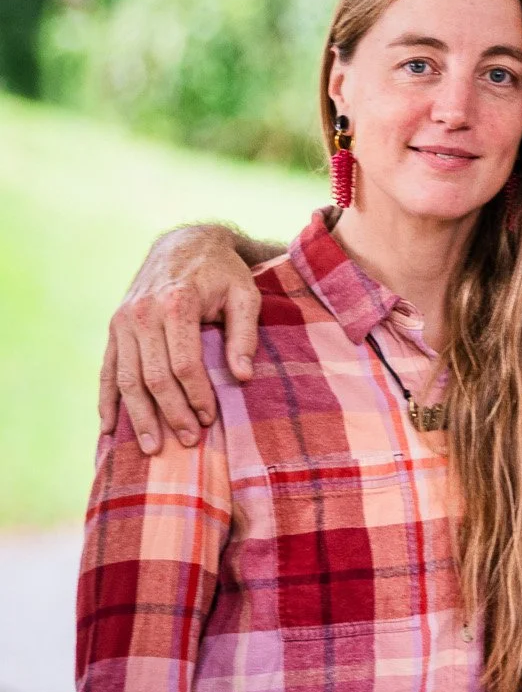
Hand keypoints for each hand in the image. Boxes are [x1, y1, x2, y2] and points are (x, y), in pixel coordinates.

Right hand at [99, 227, 261, 454]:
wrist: (185, 243)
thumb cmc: (222, 272)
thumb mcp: (245, 294)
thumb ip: (244, 335)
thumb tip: (242, 377)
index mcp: (176, 303)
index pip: (183, 363)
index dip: (197, 395)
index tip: (211, 419)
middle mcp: (141, 313)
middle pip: (152, 376)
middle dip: (170, 413)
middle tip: (188, 441)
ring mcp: (122, 321)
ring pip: (125, 379)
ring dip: (138, 416)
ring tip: (152, 447)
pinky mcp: (114, 328)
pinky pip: (107, 369)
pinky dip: (106, 400)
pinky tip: (109, 428)